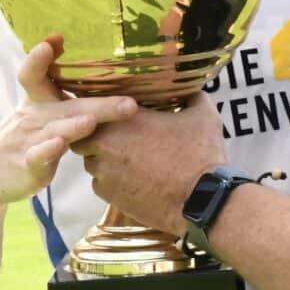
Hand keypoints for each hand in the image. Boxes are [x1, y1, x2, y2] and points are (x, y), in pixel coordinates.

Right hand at [0, 35, 137, 210]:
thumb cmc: (25, 133)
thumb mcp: (38, 106)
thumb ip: (51, 78)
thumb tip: (60, 39)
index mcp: (38, 101)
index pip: (33, 75)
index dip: (41, 59)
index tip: (55, 39)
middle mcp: (36, 117)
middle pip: (66, 107)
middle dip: (98, 104)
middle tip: (130, 102)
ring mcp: (31, 141)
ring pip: (56, 131)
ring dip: (74, 126)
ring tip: (91, 121)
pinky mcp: (29, 166)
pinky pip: (38, 156)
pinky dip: (47, 150)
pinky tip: (58, 145)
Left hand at [82, 97, 226, 233]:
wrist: (202, 201)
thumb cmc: (201, 155)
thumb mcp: (203, 117)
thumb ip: (193, 97)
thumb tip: (193, 89)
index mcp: (123, 119)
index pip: (91, 112)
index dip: (99, 116)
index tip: (114, 117)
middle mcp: (105, 145)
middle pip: (85, 139)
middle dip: (97, 139)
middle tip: (120, 140)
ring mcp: (104, 173)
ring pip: (93, 163)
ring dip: (105, 161)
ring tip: (131, 162)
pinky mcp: (109, 197)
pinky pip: (102, 185)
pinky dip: (113, 182)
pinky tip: (135, 181)